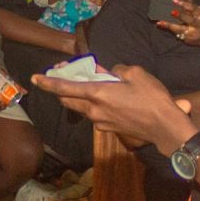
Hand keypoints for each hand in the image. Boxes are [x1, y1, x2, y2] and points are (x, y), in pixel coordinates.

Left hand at [30, 63, 194, 153]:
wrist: (164, 127)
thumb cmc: (152, 98)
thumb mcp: (136, 74)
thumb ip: (117, 71)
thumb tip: (111, 74)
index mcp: (97, 93)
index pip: (64, 87)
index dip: (48, 82)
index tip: (34, 78)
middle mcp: (93, 110)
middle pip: (68, 100)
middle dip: (60, 89)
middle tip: (61, 77)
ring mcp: (99, 122)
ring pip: (81, 108)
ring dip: (79, 98)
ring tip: (89, 86)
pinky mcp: (108, 129)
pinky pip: (94, 115)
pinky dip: (94, 106)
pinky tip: (107, 99)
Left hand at [158, 0, 199, 47]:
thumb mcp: (198, 12)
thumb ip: (190, 5)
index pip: (193, 8)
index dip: (184, 4)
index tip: (174, 0)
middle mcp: (197, 24)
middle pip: (189, 20)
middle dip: (181, 16)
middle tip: (172, 12)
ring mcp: (191, 33)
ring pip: (180, 29)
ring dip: (170, 25)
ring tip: (161, 22)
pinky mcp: (186, 38)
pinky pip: (176, 33)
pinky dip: (168, 28)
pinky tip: (160, 23)